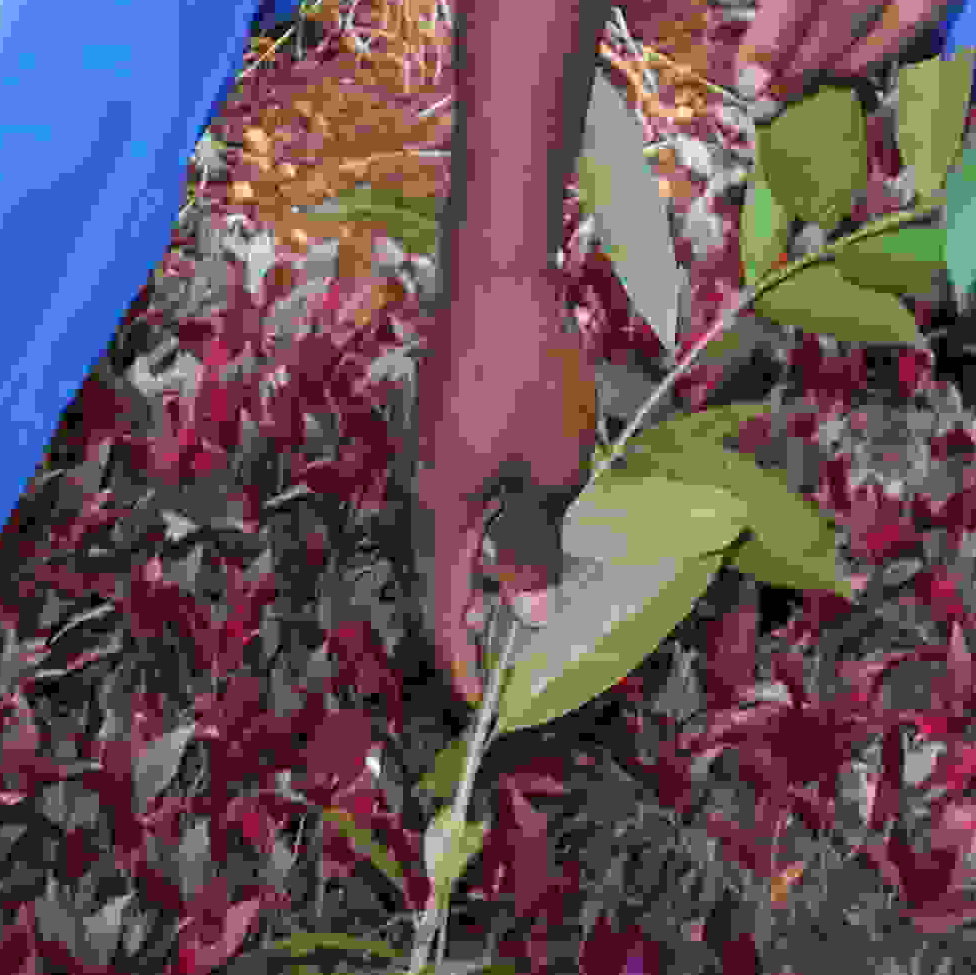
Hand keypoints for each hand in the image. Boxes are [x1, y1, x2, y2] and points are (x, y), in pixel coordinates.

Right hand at [409, 264, 598, 708]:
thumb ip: (536, 540)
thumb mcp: (551, 468)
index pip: (444, 609)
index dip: (465, 659)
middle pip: (447, 574)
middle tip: (526, 652)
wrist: (496, 272)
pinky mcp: (448, 424)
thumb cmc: (528, 371)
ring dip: (492, 568)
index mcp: (441, 510)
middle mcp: (423, 489)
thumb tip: (525, 608)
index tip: (486, 702)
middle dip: (482, 619)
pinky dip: (495, 524)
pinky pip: (466, 495)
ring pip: (459, 532)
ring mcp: (432, 453)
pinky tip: (535, 518)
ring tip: (539, 591)